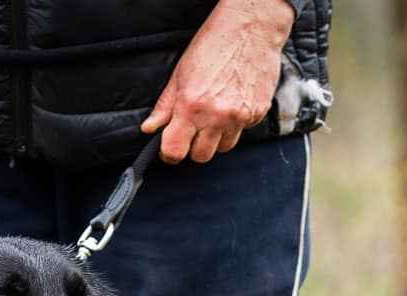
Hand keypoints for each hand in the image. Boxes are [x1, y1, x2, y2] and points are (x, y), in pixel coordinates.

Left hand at [141, 0, 293, 163]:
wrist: (251, 27)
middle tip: (192, 129)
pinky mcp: (257, 114)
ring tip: (213, 114)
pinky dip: (234, 125)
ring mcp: (239, 117)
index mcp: (192, 106)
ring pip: (222, 148)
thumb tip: (150, 128)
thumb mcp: (180, 73)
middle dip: (193, 147)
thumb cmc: (214, 44)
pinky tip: (232, 103)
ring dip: (215, 138)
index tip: (170, 147)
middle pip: (200, 157)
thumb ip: (165, 106)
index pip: (175, 151)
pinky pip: (242, 132)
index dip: (169, 153)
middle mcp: (216, 116)